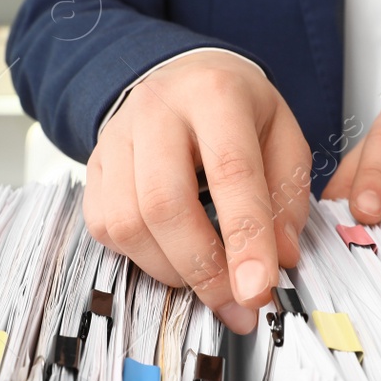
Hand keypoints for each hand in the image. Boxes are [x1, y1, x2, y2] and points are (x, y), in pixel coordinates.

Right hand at [84, 51, 311, 333]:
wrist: (179, 76)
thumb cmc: (237, 110)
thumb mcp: (282, 134)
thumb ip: (287, 194)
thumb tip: (280, 257)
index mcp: (215, 95)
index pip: (230, 172)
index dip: (245, 239)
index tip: (258, 290)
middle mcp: (157, 111)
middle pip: (166, 204)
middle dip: (203, 269)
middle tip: (236, 304)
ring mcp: (116, 138)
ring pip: (129, 223)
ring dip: (173, 270)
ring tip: (208, 280)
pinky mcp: (93, 167)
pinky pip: (105, 228)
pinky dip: (141, 258)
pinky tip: (173, 256)